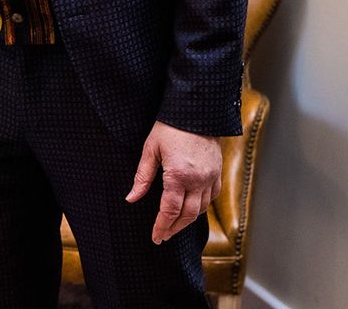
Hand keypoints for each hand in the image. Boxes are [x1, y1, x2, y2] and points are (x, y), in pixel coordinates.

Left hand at [126, 120, 221, 243]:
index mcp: (178, 176)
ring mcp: (210, 178)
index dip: (161, 226)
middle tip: (163, 236)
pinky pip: (211, 197)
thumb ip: (142, 176)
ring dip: (187, 220)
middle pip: (187, 215)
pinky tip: (192, 209)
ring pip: (201, 209)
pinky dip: (201, 207)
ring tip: (174, 225)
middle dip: (174, 228)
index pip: (169, 210)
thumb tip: (131, 198)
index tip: (155, 237)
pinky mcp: (217, 173)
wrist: (195, 110)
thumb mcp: (150, 149)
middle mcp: (197, 181)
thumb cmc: (169, 127)